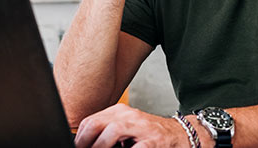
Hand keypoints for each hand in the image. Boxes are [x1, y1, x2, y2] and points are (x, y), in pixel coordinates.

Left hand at [74, 104, 189, 147]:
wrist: (181, 135)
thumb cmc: (150, 135)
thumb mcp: (126, 130)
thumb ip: (108, 133)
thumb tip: (86, 143)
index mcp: (120, 112)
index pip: (91, 121)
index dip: (80, 137)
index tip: (76, 146)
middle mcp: (129, 116)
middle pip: (98, 123)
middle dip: (86, 140)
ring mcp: (142, 128)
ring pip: (114, 131)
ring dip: (101, 145)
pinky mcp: (154, 141)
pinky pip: (137, 147)